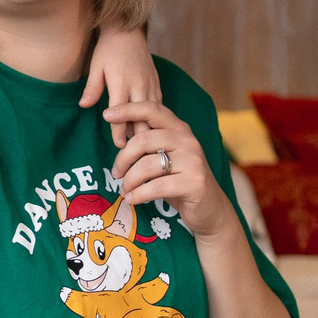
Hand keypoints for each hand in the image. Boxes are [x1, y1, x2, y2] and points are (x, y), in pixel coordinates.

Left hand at [80, 23, 158, 146]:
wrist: (127, 30)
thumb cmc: (108, 49)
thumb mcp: (96, 67)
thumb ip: (92, 88)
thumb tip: (84, 105)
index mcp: (122, 84)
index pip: (121, 115)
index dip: (120, 133)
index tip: (119, 148)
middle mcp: (139, 86)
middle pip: (142, 119)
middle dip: (139, 137)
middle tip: (135, 155)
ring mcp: (150, 85)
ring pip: (153, 114)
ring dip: (149, 130)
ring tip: (147, 148)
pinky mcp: (156, 83)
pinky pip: (159, 106)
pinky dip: (156, 119)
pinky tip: (154, 130)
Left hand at [105, 102, 228, 240]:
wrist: (210, 209)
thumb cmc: (180, 181)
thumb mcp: (166, 157)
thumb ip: (149, 144)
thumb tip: (118, 130)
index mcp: (179, 129)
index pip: (153, 110)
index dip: (129, 109)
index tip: (107, 115)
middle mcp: (188, 141)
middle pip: (143, 140)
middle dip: (123, 158)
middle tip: (116, 173)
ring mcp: (193, 161)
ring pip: (146, 165)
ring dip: (129, 181)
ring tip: (124, 190)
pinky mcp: (194, 183)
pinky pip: (156, 186)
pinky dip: (138, 194)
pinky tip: (132, 199)